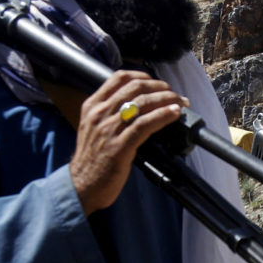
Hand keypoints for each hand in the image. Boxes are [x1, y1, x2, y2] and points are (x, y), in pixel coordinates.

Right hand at [69, 69, 186, 213]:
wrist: (81, 186)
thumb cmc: (91, 159)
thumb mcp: (93, 128)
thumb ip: (110, 113)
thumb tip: (139, 105)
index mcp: (92, 106)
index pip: (120, 77)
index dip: (144, 76)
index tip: (158, 83)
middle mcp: (99, 114)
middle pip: (136, 87)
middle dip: (160, 87)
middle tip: (174, 94)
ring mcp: (109, 130)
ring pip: (143, 103)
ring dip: (167, 99)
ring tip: (180, 103)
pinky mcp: (119, 147)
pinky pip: (145, 124)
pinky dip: (164, 116)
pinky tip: (174, 114)